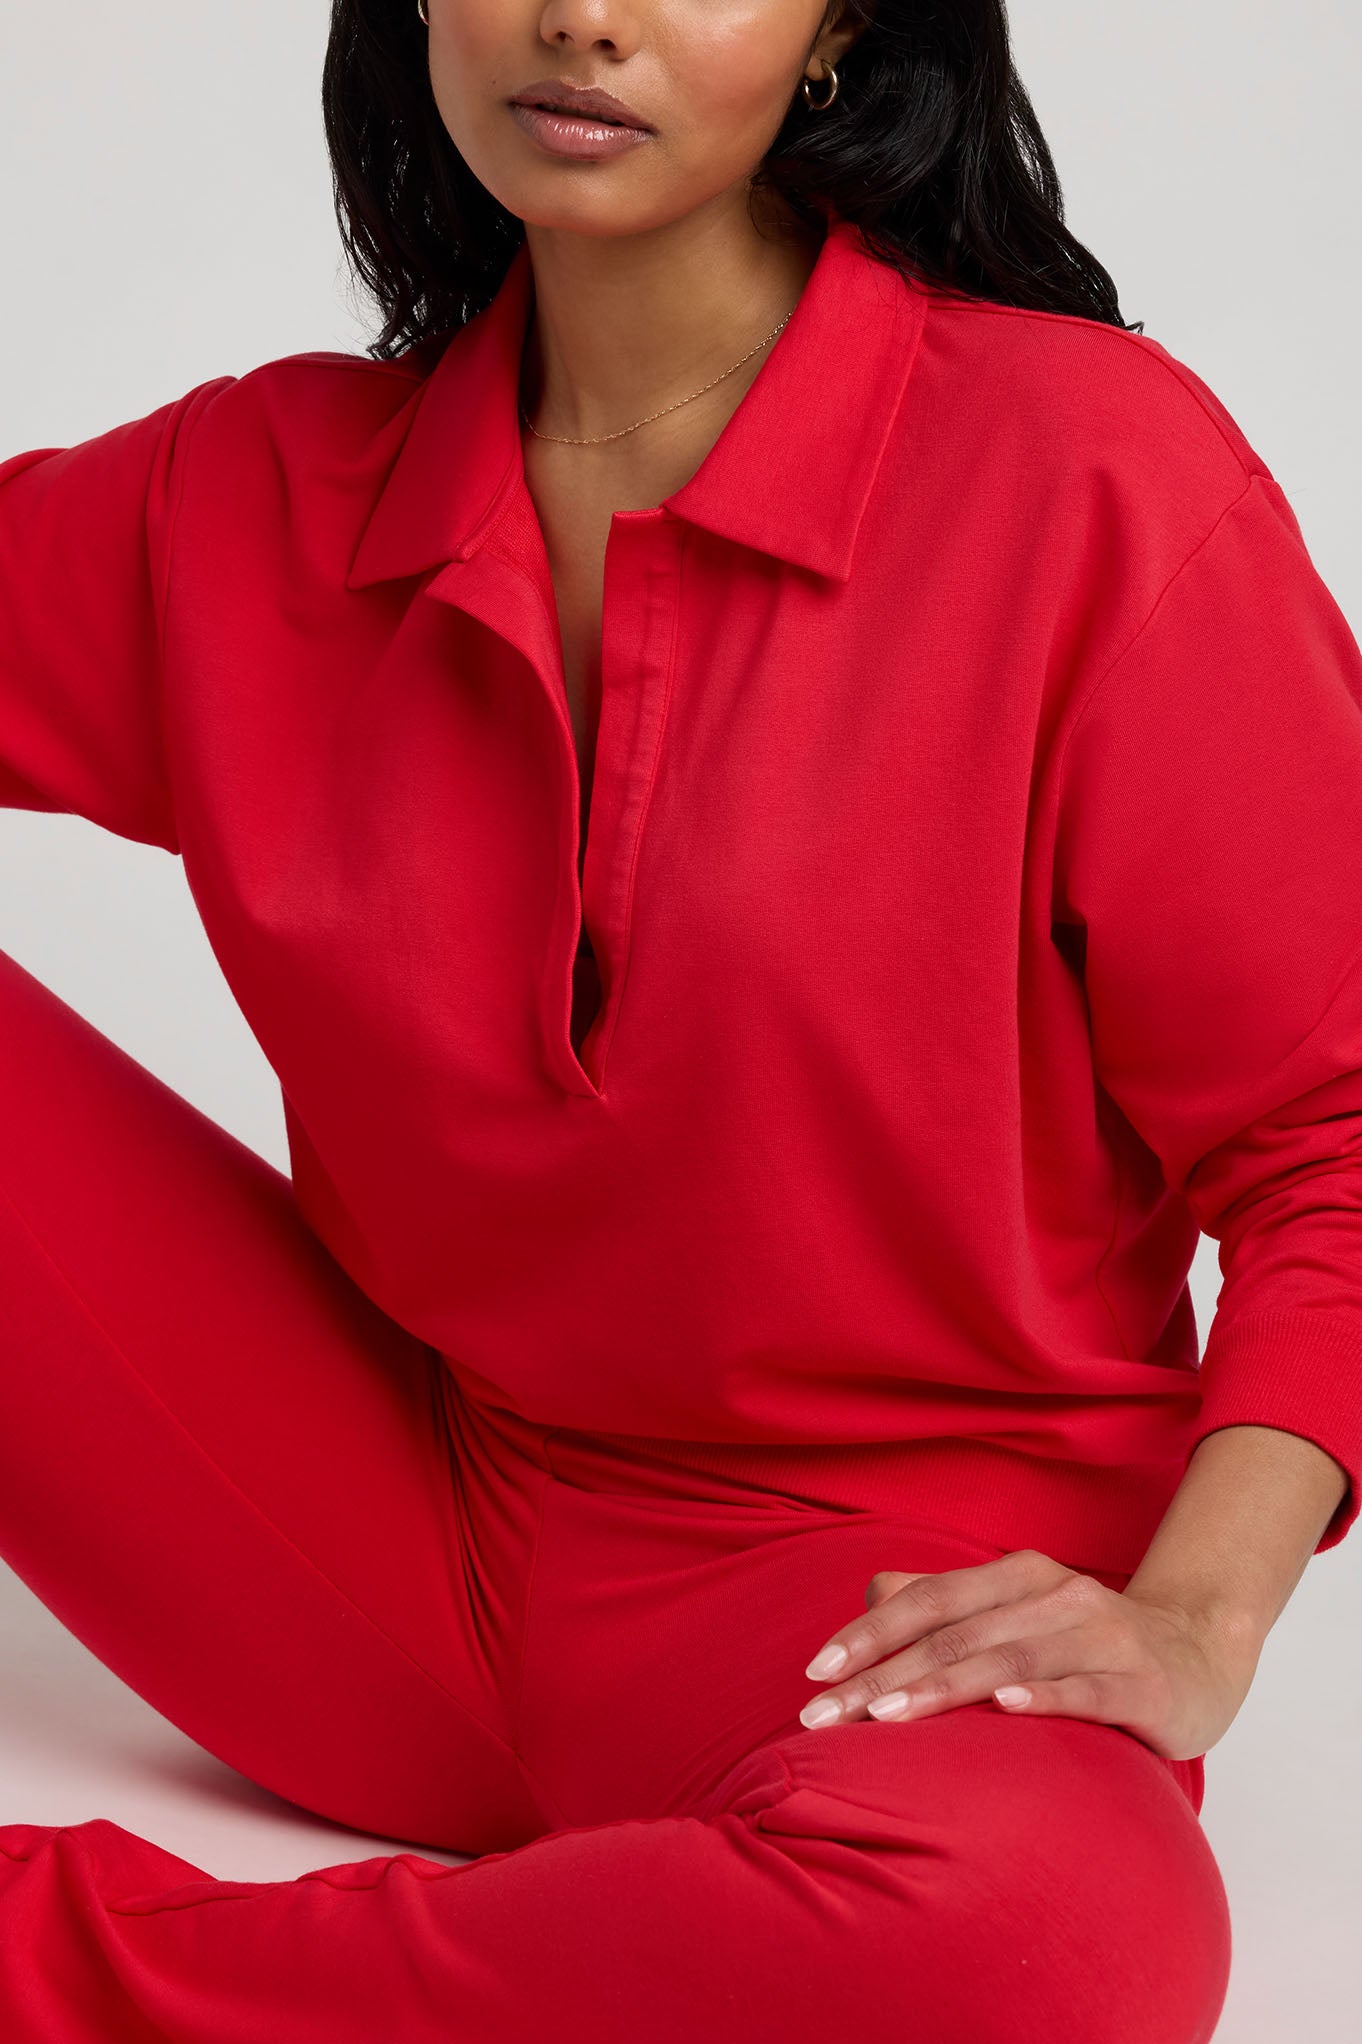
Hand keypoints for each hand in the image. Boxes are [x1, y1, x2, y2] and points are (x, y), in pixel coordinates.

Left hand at [797, 1548, 1261, 1761]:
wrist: (1202, 1655)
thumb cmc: (1089, 1645)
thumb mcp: (1018, 1616)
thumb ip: (952, 1607)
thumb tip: (875, 1593)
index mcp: (1018, 1576)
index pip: (928, 1599)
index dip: (868, 1632)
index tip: (814, 1672)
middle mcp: (1055, 1595)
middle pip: (954, 1632)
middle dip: (882, 1674)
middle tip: (824, 1715)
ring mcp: (1101, 1636)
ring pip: (1008, 1658)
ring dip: (942, 1687)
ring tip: (885, 1715)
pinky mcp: (1143, 1682)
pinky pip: (1086, 1688)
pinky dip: (1043, 1697)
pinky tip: (1004, 1710)